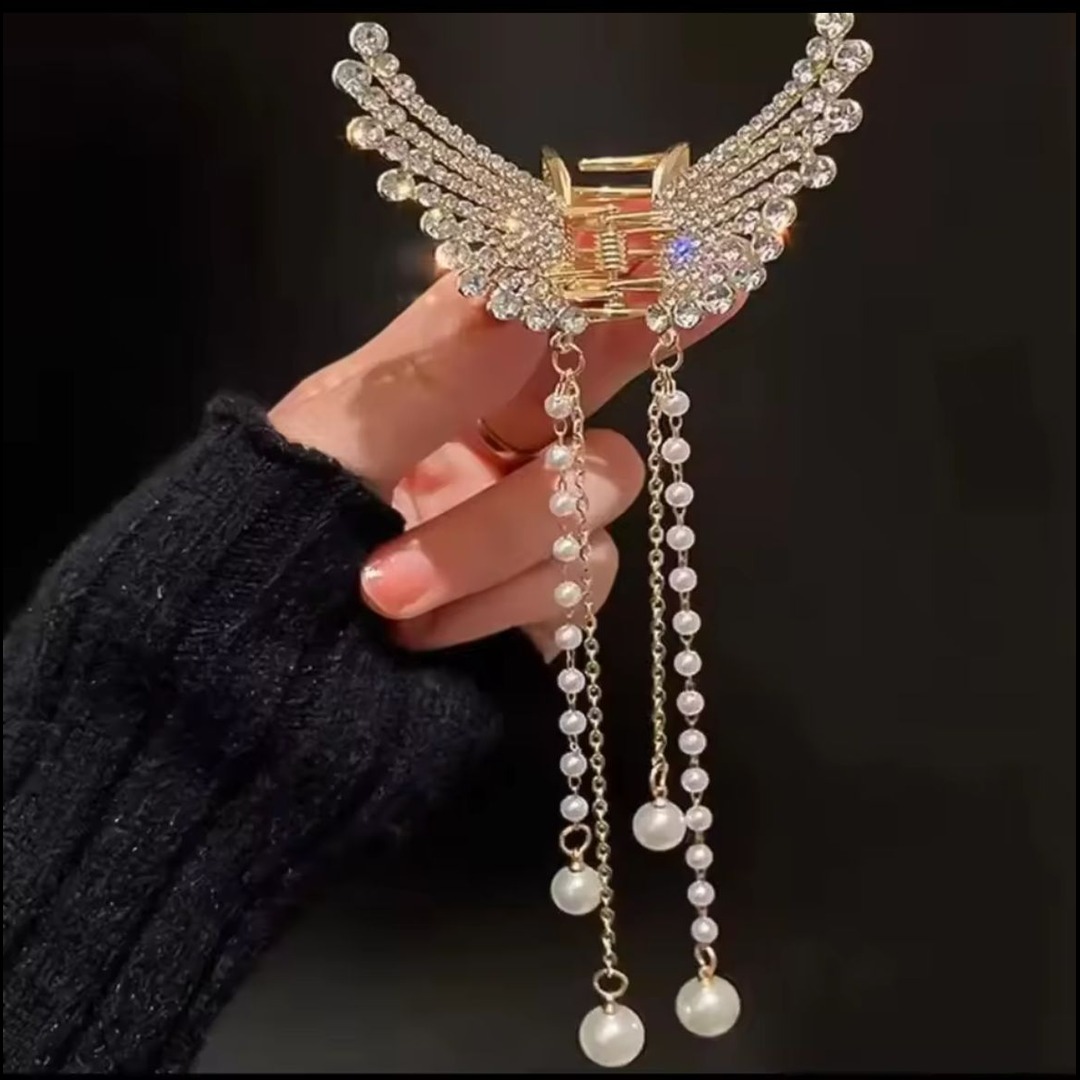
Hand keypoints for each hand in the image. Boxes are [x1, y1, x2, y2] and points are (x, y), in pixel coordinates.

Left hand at [270, 274, 740, 656]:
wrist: (253, 677)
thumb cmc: (268, 534)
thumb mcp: (331, 438)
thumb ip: (435, 367)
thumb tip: (523, 282)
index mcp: (450, 386)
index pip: (547, 318)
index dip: (617, 287)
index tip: (686, 255)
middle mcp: (501, 448)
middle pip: (594, 404)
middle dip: (584, 412)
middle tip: (565, 406)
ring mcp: (527, 531)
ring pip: (589, 508)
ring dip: (491, 545)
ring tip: (385, 587)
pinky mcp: (542, 608)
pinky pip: (579, 591)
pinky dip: (500, 611)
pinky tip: (423, 631)